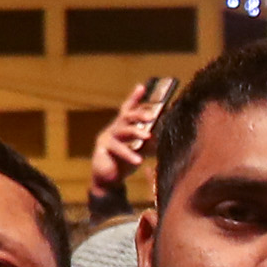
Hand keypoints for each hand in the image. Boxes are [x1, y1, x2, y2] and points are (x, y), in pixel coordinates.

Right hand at [87, 82, 160, 203]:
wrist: (109, 179)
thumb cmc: (125, 162)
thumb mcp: (140, 150)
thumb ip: (149, 141)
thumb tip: (163, 133)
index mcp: (123, 126)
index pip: (128, 109)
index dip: (134, 98)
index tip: (142, 87)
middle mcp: (114, 128)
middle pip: (126, 116)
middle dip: (139, 114)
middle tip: (152, 116)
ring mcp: (107, 137)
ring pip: (121, 130)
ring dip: (136, 132)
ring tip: (148, 136)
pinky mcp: (102, 149)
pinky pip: (117, 149)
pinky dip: (129, 154)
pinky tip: (138, 160)